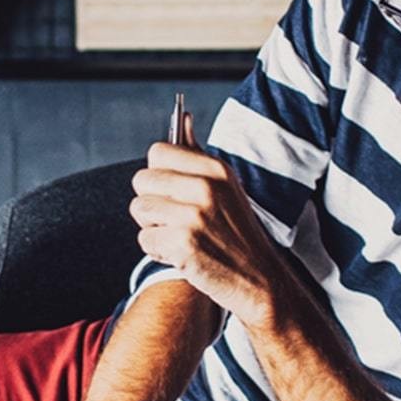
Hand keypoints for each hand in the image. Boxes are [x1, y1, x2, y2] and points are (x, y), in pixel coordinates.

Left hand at [130, 112, 295, 329]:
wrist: (260, 281)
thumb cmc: (237, 234)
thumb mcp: (226, 187)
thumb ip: (197, 155)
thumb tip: (183, 118)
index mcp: (216, 169)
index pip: (158, 152)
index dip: (158, 173)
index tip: (172, 190)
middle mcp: (206, 187)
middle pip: (142, 180)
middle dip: (151, 202)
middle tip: (175, 220)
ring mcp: (194, 215)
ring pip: (139, 209)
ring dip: (153, 228)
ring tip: (179, 237)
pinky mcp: (184, 243)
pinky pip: (144, 240)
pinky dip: (157, 252)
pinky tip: (181, 255)